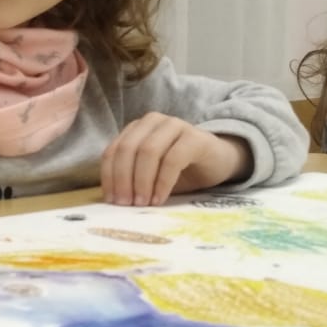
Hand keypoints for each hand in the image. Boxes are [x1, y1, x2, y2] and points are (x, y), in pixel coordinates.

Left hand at [100, 113, 251, 205]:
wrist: (218, 162)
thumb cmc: (180, 171)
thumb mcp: (150, 174)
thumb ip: (131, 179)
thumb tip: (111, 200)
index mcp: (137, 129)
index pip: (113, 150)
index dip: (109, 176)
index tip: (110, 200)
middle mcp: (153, 122)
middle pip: (128, 149)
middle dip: (122, 179)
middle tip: (124, 204)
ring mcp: (174, 126)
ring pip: (148, 151)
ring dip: (141, 181)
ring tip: (142, 204)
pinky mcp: (194, 137)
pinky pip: (172, 159)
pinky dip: (162, 182)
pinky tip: (159, 199)